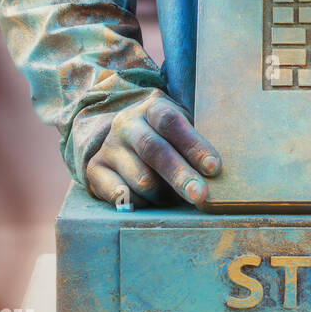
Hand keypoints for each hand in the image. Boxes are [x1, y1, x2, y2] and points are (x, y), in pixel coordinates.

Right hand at [85, 90, 220, 210]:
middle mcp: (127, 124)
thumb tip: (215, 173)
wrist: (124, 135)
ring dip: (163, 195)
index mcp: (151, 107)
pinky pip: (120, 195)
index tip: (213, 168)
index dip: (193, 145)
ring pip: (139, 178)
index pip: (171, 122)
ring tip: (177, 199)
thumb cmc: (166, 136)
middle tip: (200, 195)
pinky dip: (141, 204)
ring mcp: (109, 147)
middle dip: (180, 175)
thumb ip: (195, 144)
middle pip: (154, 150)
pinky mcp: (95, 171)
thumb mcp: (181, 128)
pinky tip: (152, 204)